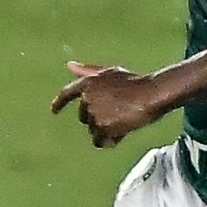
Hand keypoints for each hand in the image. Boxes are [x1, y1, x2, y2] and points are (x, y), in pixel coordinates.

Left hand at [51, 62, 172, 147]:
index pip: (67, 94)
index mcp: (88, 83)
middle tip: (119, 112)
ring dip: (107, 130)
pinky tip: (123, 131)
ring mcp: (94, 113)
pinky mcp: (102, 127)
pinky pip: (100, 141)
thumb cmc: (135, 82)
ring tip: (124, 119)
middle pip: (84, 118)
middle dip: (98, 118)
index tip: (54, 110)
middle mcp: (87, 98)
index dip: (59, 103)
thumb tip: (69, 65)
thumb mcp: (110, 72)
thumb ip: (87, 71)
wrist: (152, 94)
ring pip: (93, 131)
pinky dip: (110, 140)